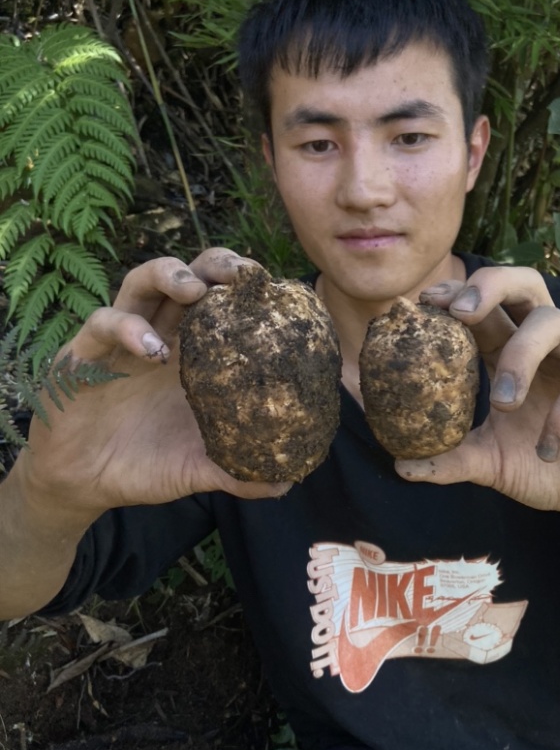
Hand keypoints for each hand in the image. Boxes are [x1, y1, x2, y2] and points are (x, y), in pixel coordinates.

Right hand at [19, 248, 290, 516]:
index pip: (223, 302)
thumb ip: (236, 472)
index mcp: (193, 354)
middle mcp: (161, 335)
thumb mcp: (196, 470)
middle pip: (189, 276)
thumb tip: (285, 483)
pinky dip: (128, 328)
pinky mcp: (83, 353)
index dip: (248, 290)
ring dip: (170, 275)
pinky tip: (152, 350)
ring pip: (141, 281)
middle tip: (243, 275)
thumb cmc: (144, 465)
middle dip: (216, 264)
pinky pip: (102, 323)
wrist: (84, 485)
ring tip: (195, 291)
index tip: (278, 291)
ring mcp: (121, 340)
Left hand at [396, 267, 559, 534]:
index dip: (456, 296)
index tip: (423, 304)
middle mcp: (552, 344)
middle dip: (490, 286)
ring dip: (521, 357)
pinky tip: (549, 450)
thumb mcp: (492, 464)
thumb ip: (451, 460)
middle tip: (459, 313)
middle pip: (526, 284)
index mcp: (515, 352)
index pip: (486, 307)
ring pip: (555, 323)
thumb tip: (400, 465)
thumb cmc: (547, 466)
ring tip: (503, 404)